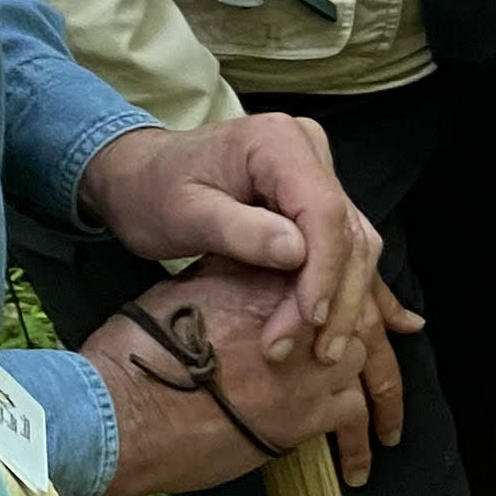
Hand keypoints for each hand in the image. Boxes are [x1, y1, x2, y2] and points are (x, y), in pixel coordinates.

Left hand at [79, 117, 377, 365]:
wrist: (139, 173)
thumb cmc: (152, 191)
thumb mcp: (183, 213)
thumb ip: (240, 230)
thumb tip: (297, 254)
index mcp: (281, 143)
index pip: (324, 210)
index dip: (325, 269)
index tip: (310, 320)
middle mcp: (311, 152)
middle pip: (349, 229)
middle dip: (337, 295)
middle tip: (318, 353)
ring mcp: (317, 173)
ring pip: (355, 241)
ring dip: (343, 298)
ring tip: (322, 350)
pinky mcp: (313, 198)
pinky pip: (343, 243)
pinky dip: (341, 284)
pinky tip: (352, 322)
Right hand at [91, 259, 422, 495]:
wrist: (121, 415)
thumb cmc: (140, 350)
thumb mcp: (189, 286)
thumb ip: (237, 269)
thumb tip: (257, 261)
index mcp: (277, 279)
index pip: (331, 277)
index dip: (351, 288)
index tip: (364, 303)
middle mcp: (304, 320)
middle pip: (359, 318)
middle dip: (374, 334)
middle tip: (395, 345)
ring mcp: (309, 370)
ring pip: (364, 366)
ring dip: (379, 387)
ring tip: (387, 419)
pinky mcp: (302, 419)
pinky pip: (351, 417)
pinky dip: (359, 431)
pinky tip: (360, 454)